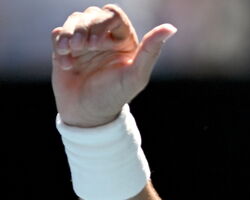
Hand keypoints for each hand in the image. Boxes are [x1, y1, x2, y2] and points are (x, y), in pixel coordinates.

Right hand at [52, 5, 175, 126]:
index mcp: (124, 40)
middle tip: (80, 47)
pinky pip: (58, 33)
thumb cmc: (115, 96)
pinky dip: (59, 43)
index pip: (113, 14)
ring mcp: (85, 42)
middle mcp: (105, 38)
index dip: (102, 23)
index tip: (97, 44)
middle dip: (83, 28)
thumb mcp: (136, 75)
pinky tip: (65, 62)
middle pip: (92, 14)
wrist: (87, 114)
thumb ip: (151, 50)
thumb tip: (171, 28)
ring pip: (74, 20)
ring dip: (69, 34)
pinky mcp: (66, 48)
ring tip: (70, 53)